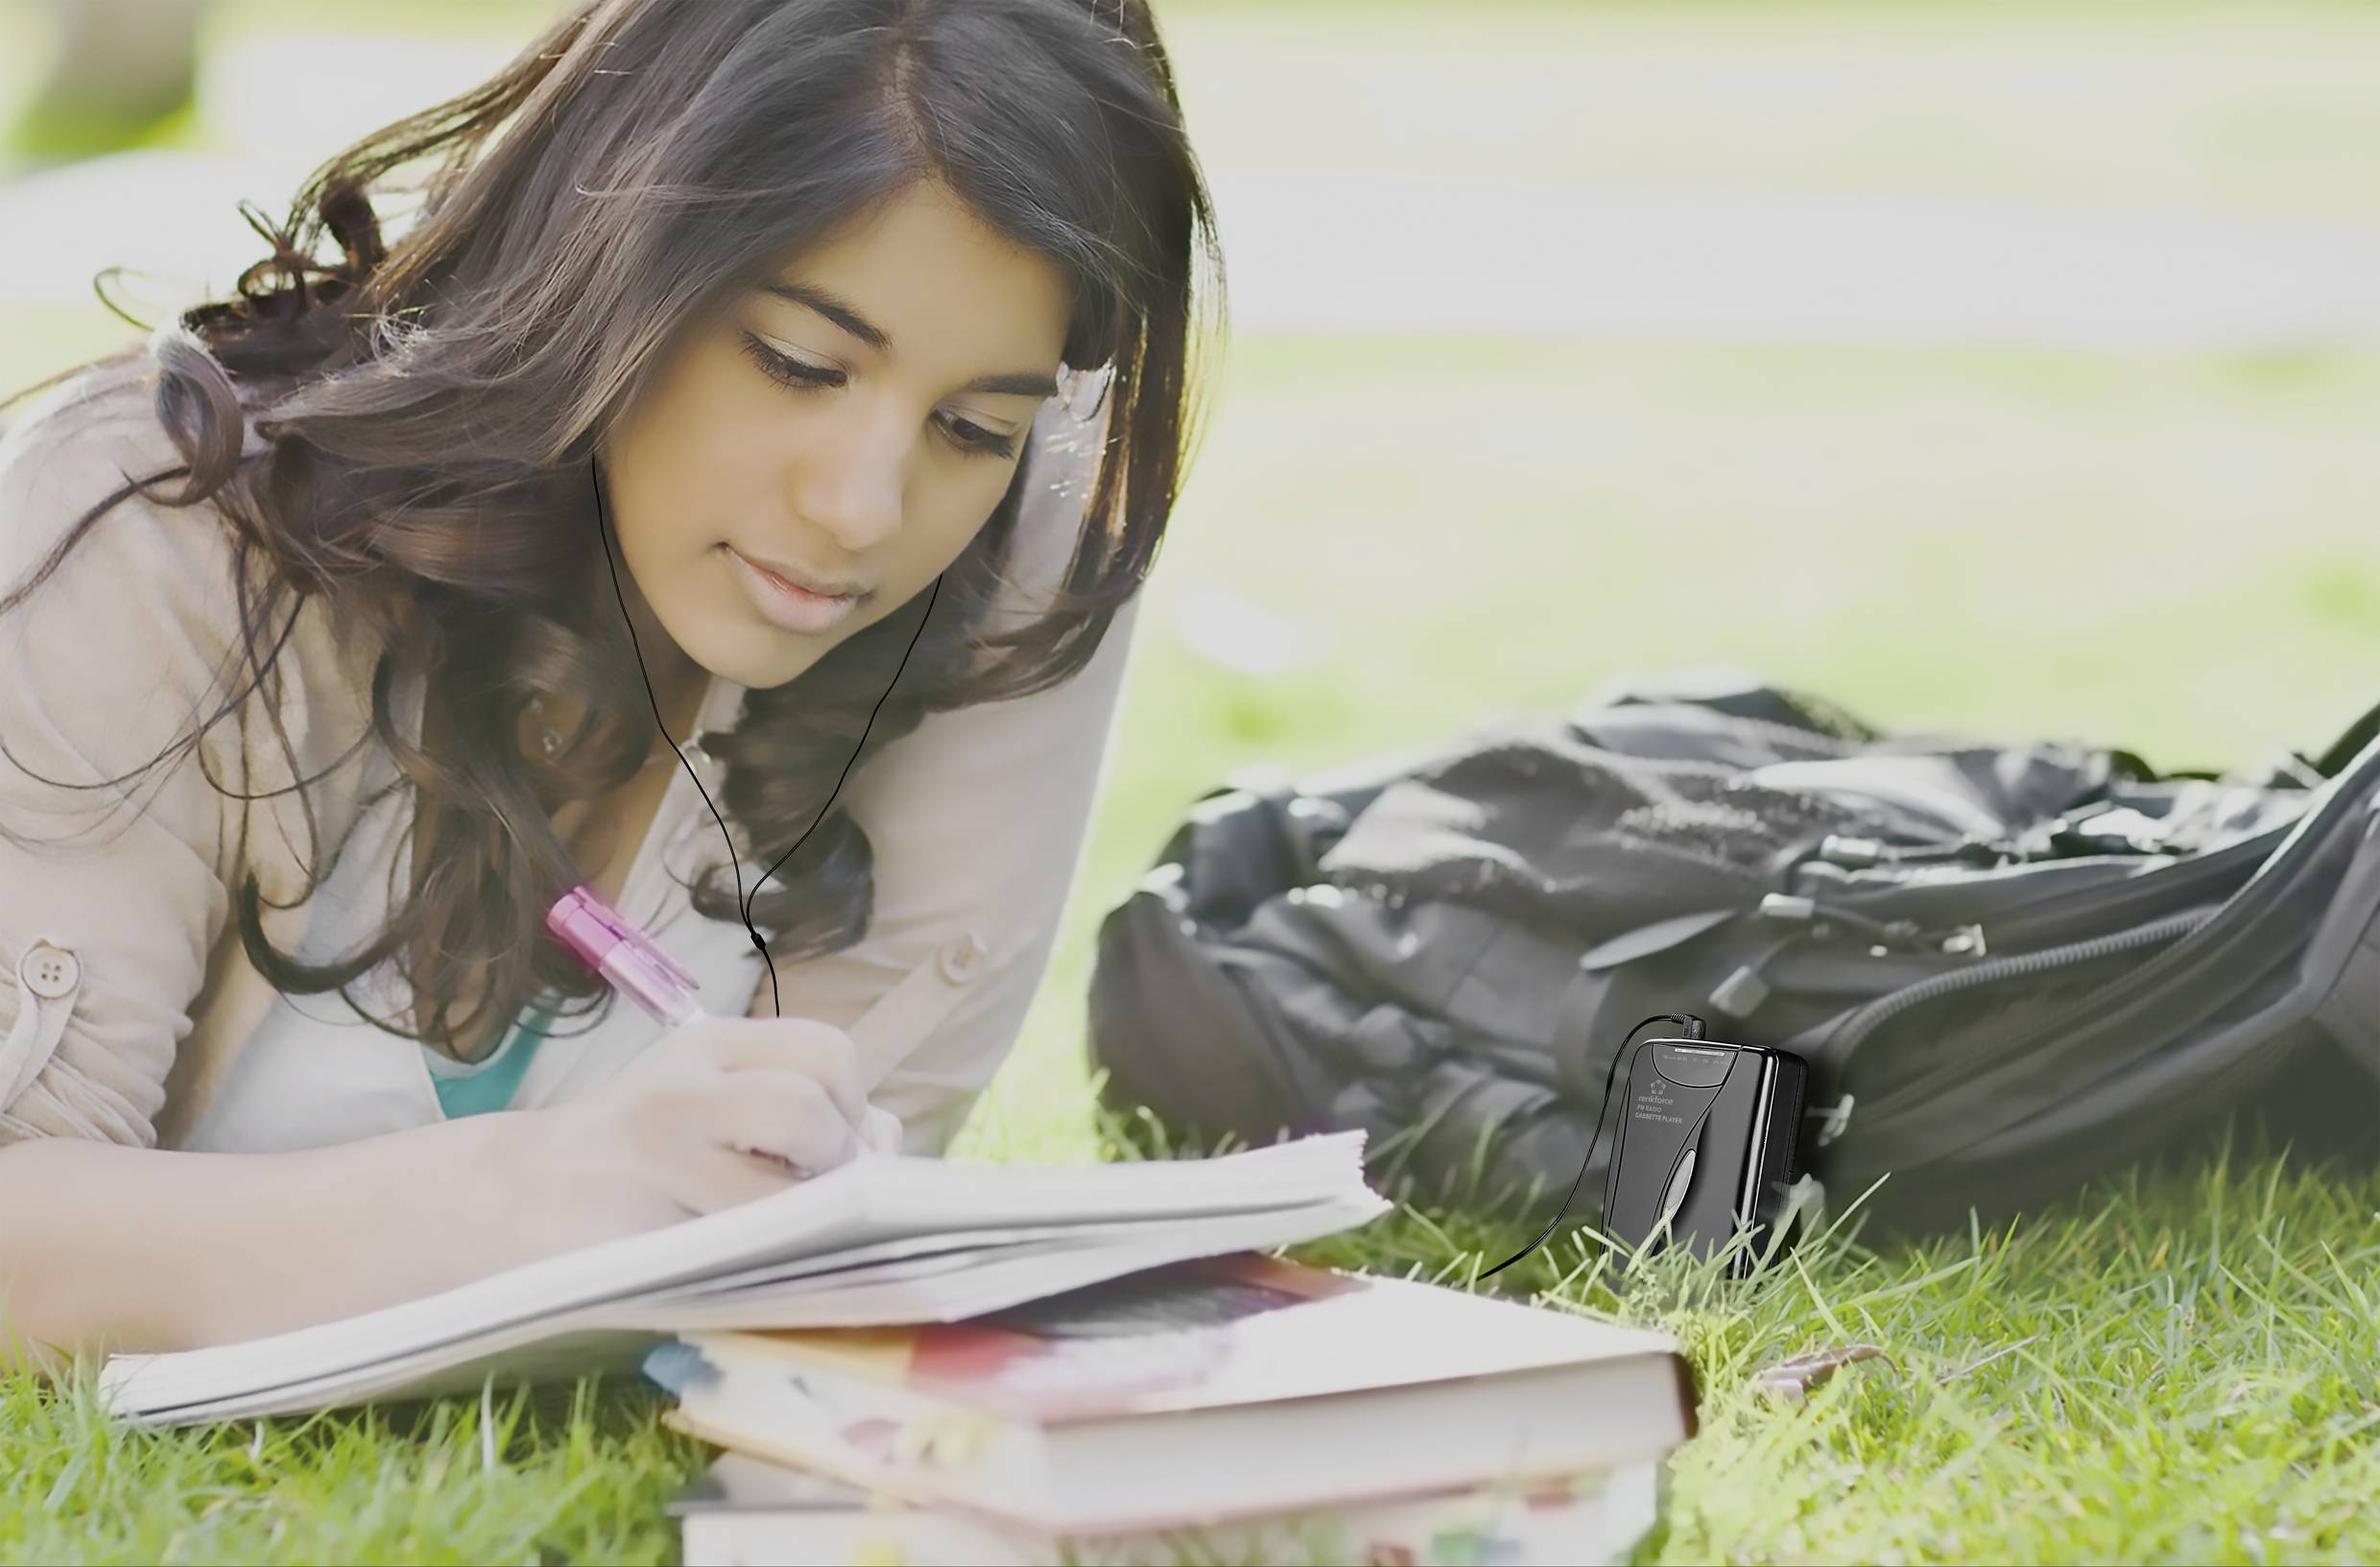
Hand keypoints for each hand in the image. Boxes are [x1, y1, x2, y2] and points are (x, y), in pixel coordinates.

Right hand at [504, 1014, 903, 1245]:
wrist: (511, 1199)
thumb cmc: (634, 1161)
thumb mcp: (710, 1106)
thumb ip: (798, 1111)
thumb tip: (888, 1140)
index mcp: (711, 1044)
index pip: (828, 1052)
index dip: (854, 1106)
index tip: (836, 1149)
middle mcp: (684, 1084)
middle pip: (810, 1103)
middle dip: (840, 1158)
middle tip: (818, 1195)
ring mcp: (657, 1152)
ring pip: (777, 1181)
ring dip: (808, 1212)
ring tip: (786, 1229)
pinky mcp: (639, 1219)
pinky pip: (740, 1241)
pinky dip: (771, 1254)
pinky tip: (755, 1260)